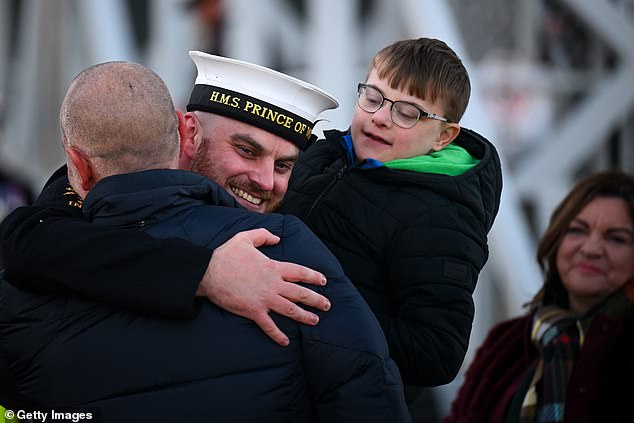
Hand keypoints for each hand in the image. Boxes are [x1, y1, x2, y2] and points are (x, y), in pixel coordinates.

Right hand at [197, 228, 330, 345]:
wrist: (209, 273)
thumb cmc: (226, 255)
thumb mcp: (246, 238)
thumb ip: (264, 235)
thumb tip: (278, 238)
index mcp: (273, 267)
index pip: (300, 273)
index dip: (313, 277)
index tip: (323, 281)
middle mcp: (273, 284)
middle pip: (300, 293)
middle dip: (316, 299)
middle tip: (327, 305)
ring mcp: (264, 299)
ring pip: (290, 310)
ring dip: (305, 316)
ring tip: (315, 320)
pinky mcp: (253, 311)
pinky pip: (269, 325)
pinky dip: (277, 335)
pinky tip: (285, 342)